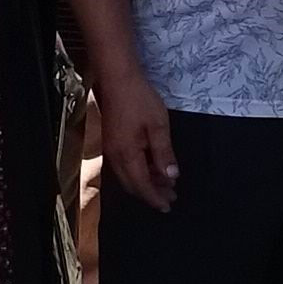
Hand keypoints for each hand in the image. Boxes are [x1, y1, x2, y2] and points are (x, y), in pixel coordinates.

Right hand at [95, 70, 178, 211]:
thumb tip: (171, 177)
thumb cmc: (139, 99)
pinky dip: (139, 171)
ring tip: (164, 184)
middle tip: (170, 197)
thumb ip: (164, 154)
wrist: (117, 78)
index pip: (141, 185)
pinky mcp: (112, 141)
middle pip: (132, 184)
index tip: (168, 206)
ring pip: (128, 175)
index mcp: (127, 155)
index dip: (154, 197)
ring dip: (145, 182)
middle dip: (150, 193)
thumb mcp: (158, 126)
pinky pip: (124, 165)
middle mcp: (115, 157)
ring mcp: (111, 149)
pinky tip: (151, 167)